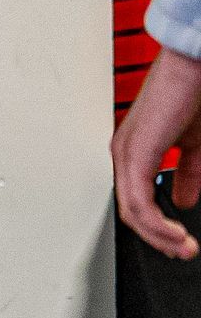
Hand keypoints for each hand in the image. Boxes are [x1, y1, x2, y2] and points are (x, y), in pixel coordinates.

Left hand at [113, 46, 200, 259]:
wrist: (193, 65)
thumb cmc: (191, 93)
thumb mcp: (193, 145)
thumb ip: (188, 173)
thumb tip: (186, 201)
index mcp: (134, 152)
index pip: (136, 202)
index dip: (156, 228)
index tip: (177, 243)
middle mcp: (124, 155)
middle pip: (131, 213)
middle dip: (158, 239)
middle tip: (183, 252)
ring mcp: (126, 156)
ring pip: (133, 213)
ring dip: (160, 236)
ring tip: (184, 247)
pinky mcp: (134, 155)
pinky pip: (139, 203)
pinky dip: (157, 224)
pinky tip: (176, 233)